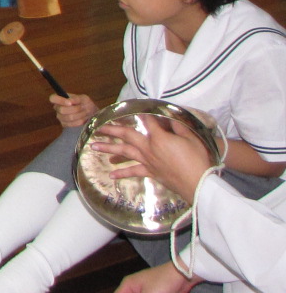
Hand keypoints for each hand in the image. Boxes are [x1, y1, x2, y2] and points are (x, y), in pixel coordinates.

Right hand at [50, 92, 99, 128]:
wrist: (90, 112)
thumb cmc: (85, 103)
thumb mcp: (82, 98)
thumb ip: (76, 99)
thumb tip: (69, 101)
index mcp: (59, 99)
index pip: (52, 98)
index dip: (60, 101)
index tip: (70, 103)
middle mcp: (57, 108)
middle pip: (61, 110)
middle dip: (75, 109)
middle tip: (82, 107)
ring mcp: (60, 117)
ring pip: (68, 117)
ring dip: (79, 115)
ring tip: (84, 112)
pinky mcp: (64, 124)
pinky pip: (71, 124)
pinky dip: (80, 121)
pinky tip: (83, 118)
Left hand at [91, 116, 212, 203]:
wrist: (198, 184)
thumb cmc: (197, 159)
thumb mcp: (191, 138)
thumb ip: (178, 127)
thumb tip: (169, 118)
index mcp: (158, 137)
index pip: (147, 121)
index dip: (143, 114)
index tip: (138, 109)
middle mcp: (148, 148)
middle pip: (126, 135)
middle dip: (111, 130)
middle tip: (97, 127)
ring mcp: (148, 161)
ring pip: (124, 153)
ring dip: (108, 148)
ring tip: (94, 146)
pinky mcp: (151, 173)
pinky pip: (133, 172)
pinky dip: (122, 173)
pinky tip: (111, 175)